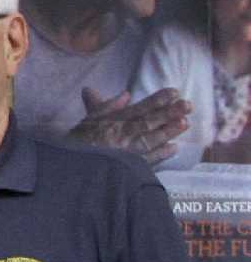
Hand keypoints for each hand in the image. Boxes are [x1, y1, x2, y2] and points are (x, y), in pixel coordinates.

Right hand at [70, 86, 191, 164]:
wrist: (74, 168)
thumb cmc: (78, 142)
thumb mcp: (88, 120)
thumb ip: (105, 106)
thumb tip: (126, 94)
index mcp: (113, 121)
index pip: (139, 108)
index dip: (157, 100)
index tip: (175, 92)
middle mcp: (121, 134)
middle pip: (148, 121)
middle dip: (169, 113)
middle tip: (188, 105)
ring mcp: (126, 151)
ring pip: (150, 138)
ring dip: (168, 131)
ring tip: (185, 123)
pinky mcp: (128, 167)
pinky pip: (147, 159)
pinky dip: (160, 154)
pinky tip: (174, 148)